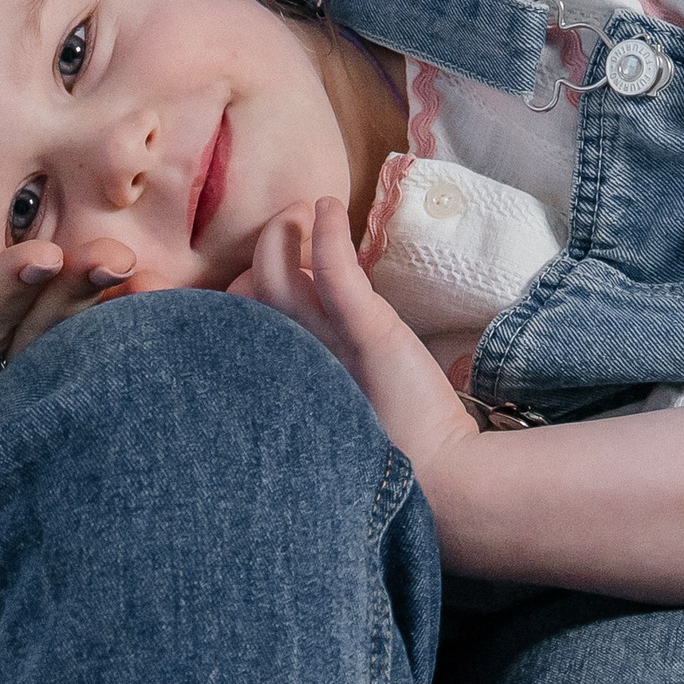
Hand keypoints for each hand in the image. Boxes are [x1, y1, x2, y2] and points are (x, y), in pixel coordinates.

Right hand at [0, 227, 148, 455]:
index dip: (2, 295)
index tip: (40, 255)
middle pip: (35, 345)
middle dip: (73, 299)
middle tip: (111, 256)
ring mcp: (27, 390)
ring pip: (71, 350)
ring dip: (105, 308)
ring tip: (136, 267)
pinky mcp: (55, 377)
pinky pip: (92, 353)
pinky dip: (123, 322)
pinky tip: (152, 286)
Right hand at [234, 198, 476, 484]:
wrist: (443, 477)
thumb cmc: (398, 435)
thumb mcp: (350, 383)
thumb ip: (327, 344)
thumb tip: (315, 295)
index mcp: (284, 375)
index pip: (240, 319)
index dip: (247, 284)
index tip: (275, 265)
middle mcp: (292, 360)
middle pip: (245, 293)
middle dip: (260, 251)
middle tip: (289, 227)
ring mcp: (322, 346)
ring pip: (273, 275)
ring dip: (283, 230)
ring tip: (301, 212)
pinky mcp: (365, 333)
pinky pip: (331, 272)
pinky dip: (326, 233)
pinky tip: (324, 206)